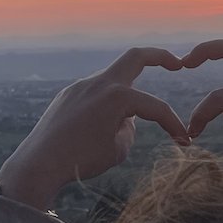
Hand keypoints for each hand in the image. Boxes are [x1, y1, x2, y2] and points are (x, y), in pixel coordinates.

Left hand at [0, 47, 191, 208]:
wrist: (39, 164)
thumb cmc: (81, 160)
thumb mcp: (118, 149)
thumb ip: (129, 128)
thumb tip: (125, 119)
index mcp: (118, 96)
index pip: (154, 107)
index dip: (173, 124)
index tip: (184, 142)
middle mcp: (99, 83)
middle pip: (136, 57)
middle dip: (159, 57)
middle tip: (177, 64)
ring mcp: (80, 86)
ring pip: (113, 80)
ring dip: (127, 96)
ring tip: (121, 129)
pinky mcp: (67, 95)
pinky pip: (94, 93)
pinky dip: (106, 104)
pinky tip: (98, 129)